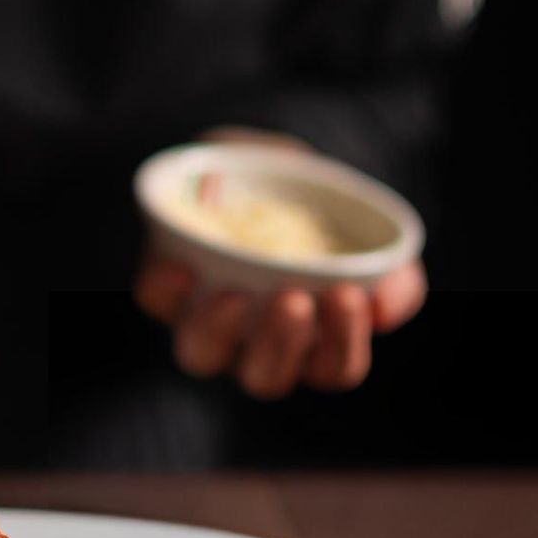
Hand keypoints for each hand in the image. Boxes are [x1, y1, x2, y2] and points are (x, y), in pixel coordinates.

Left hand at [132, 128, 426, 398]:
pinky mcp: (162, 283)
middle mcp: (253, 340)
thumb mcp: (363, 222)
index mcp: (313, 336)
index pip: (333, 369)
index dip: (341, 347)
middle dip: (279, 345)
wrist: (258, 160)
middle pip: (265, 377)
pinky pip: (154, 299)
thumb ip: (383, 260)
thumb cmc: (320, 203)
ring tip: (238, 295)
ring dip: (220, 330)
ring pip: (202, 354)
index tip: (351, 297)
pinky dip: (165, 288)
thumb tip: (383, 304)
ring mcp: (203, 315)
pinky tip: (181, 266)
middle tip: (294, 300)